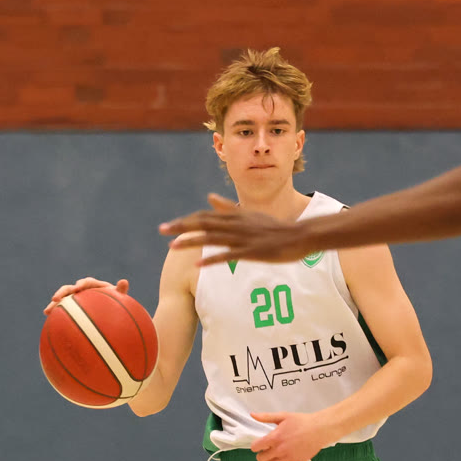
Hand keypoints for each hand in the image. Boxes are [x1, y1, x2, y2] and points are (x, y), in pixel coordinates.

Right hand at [44, 276, 129, 312]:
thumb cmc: (118, 306)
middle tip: (55, 298)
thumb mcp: (120, 299)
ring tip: (47, 311)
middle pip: (70, 290)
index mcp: (94, 287)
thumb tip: (124, 281)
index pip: (87, 282)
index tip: (78, 287)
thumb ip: (121, 291)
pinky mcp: (73, 310)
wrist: (112, 314)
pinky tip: (49, 324)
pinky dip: (57, 316)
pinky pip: (64, 312)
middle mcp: (83, 292)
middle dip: (62, 293)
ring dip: (55, 305)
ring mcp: (76, 301)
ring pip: (63, 301)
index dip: (82, 284)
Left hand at [159, 195, 319, 266]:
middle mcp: (236, 224)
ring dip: (191, 241)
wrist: (299, 235)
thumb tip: (209, 197)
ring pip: (212, 238)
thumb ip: (228, 207)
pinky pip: (228, 255)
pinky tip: (197, 264)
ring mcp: (244, 238)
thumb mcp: (250, 214)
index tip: (169, 226)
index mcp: (235, 216)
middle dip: (181, 227)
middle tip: (161, 231)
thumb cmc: (275, 227)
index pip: (204, 216)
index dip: (186, 220)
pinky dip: (212, 259)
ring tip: (173, 247)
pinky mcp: (252, 251)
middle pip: (203, 224)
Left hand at [249, 411, 337, 460]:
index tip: (260, 444)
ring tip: (274, 455)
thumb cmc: (302, 422)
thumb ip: (266, 417)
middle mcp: (279, 450)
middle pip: (260, 459)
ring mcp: (287, 458)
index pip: (255, 447)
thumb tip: (253, 415)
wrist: (319, 429)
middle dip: (262, 453)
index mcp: (274, 438)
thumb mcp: (283, 416)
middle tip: (268, 449)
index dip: (256, 445)